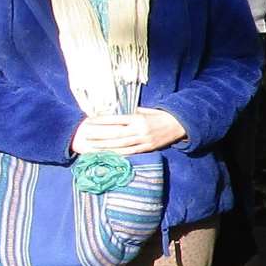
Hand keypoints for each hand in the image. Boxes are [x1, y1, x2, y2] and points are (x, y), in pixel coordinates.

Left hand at [70, 108, 187, 154]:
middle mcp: (139, 130)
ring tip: (92, 147)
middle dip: (100, 135)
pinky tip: (108, 155)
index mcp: (138, 118)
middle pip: (115, 134)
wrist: (180, 124)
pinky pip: (130, 153)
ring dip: (105, 147)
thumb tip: (119, 113)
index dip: (102, 121)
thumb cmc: (161, 115)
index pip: (116, 119)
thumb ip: (133, 112)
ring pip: (121, 145)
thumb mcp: (147, 110)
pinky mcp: (147, 149)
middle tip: (86, 135)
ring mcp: (143, 141)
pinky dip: (118, 154)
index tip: (90, 121)